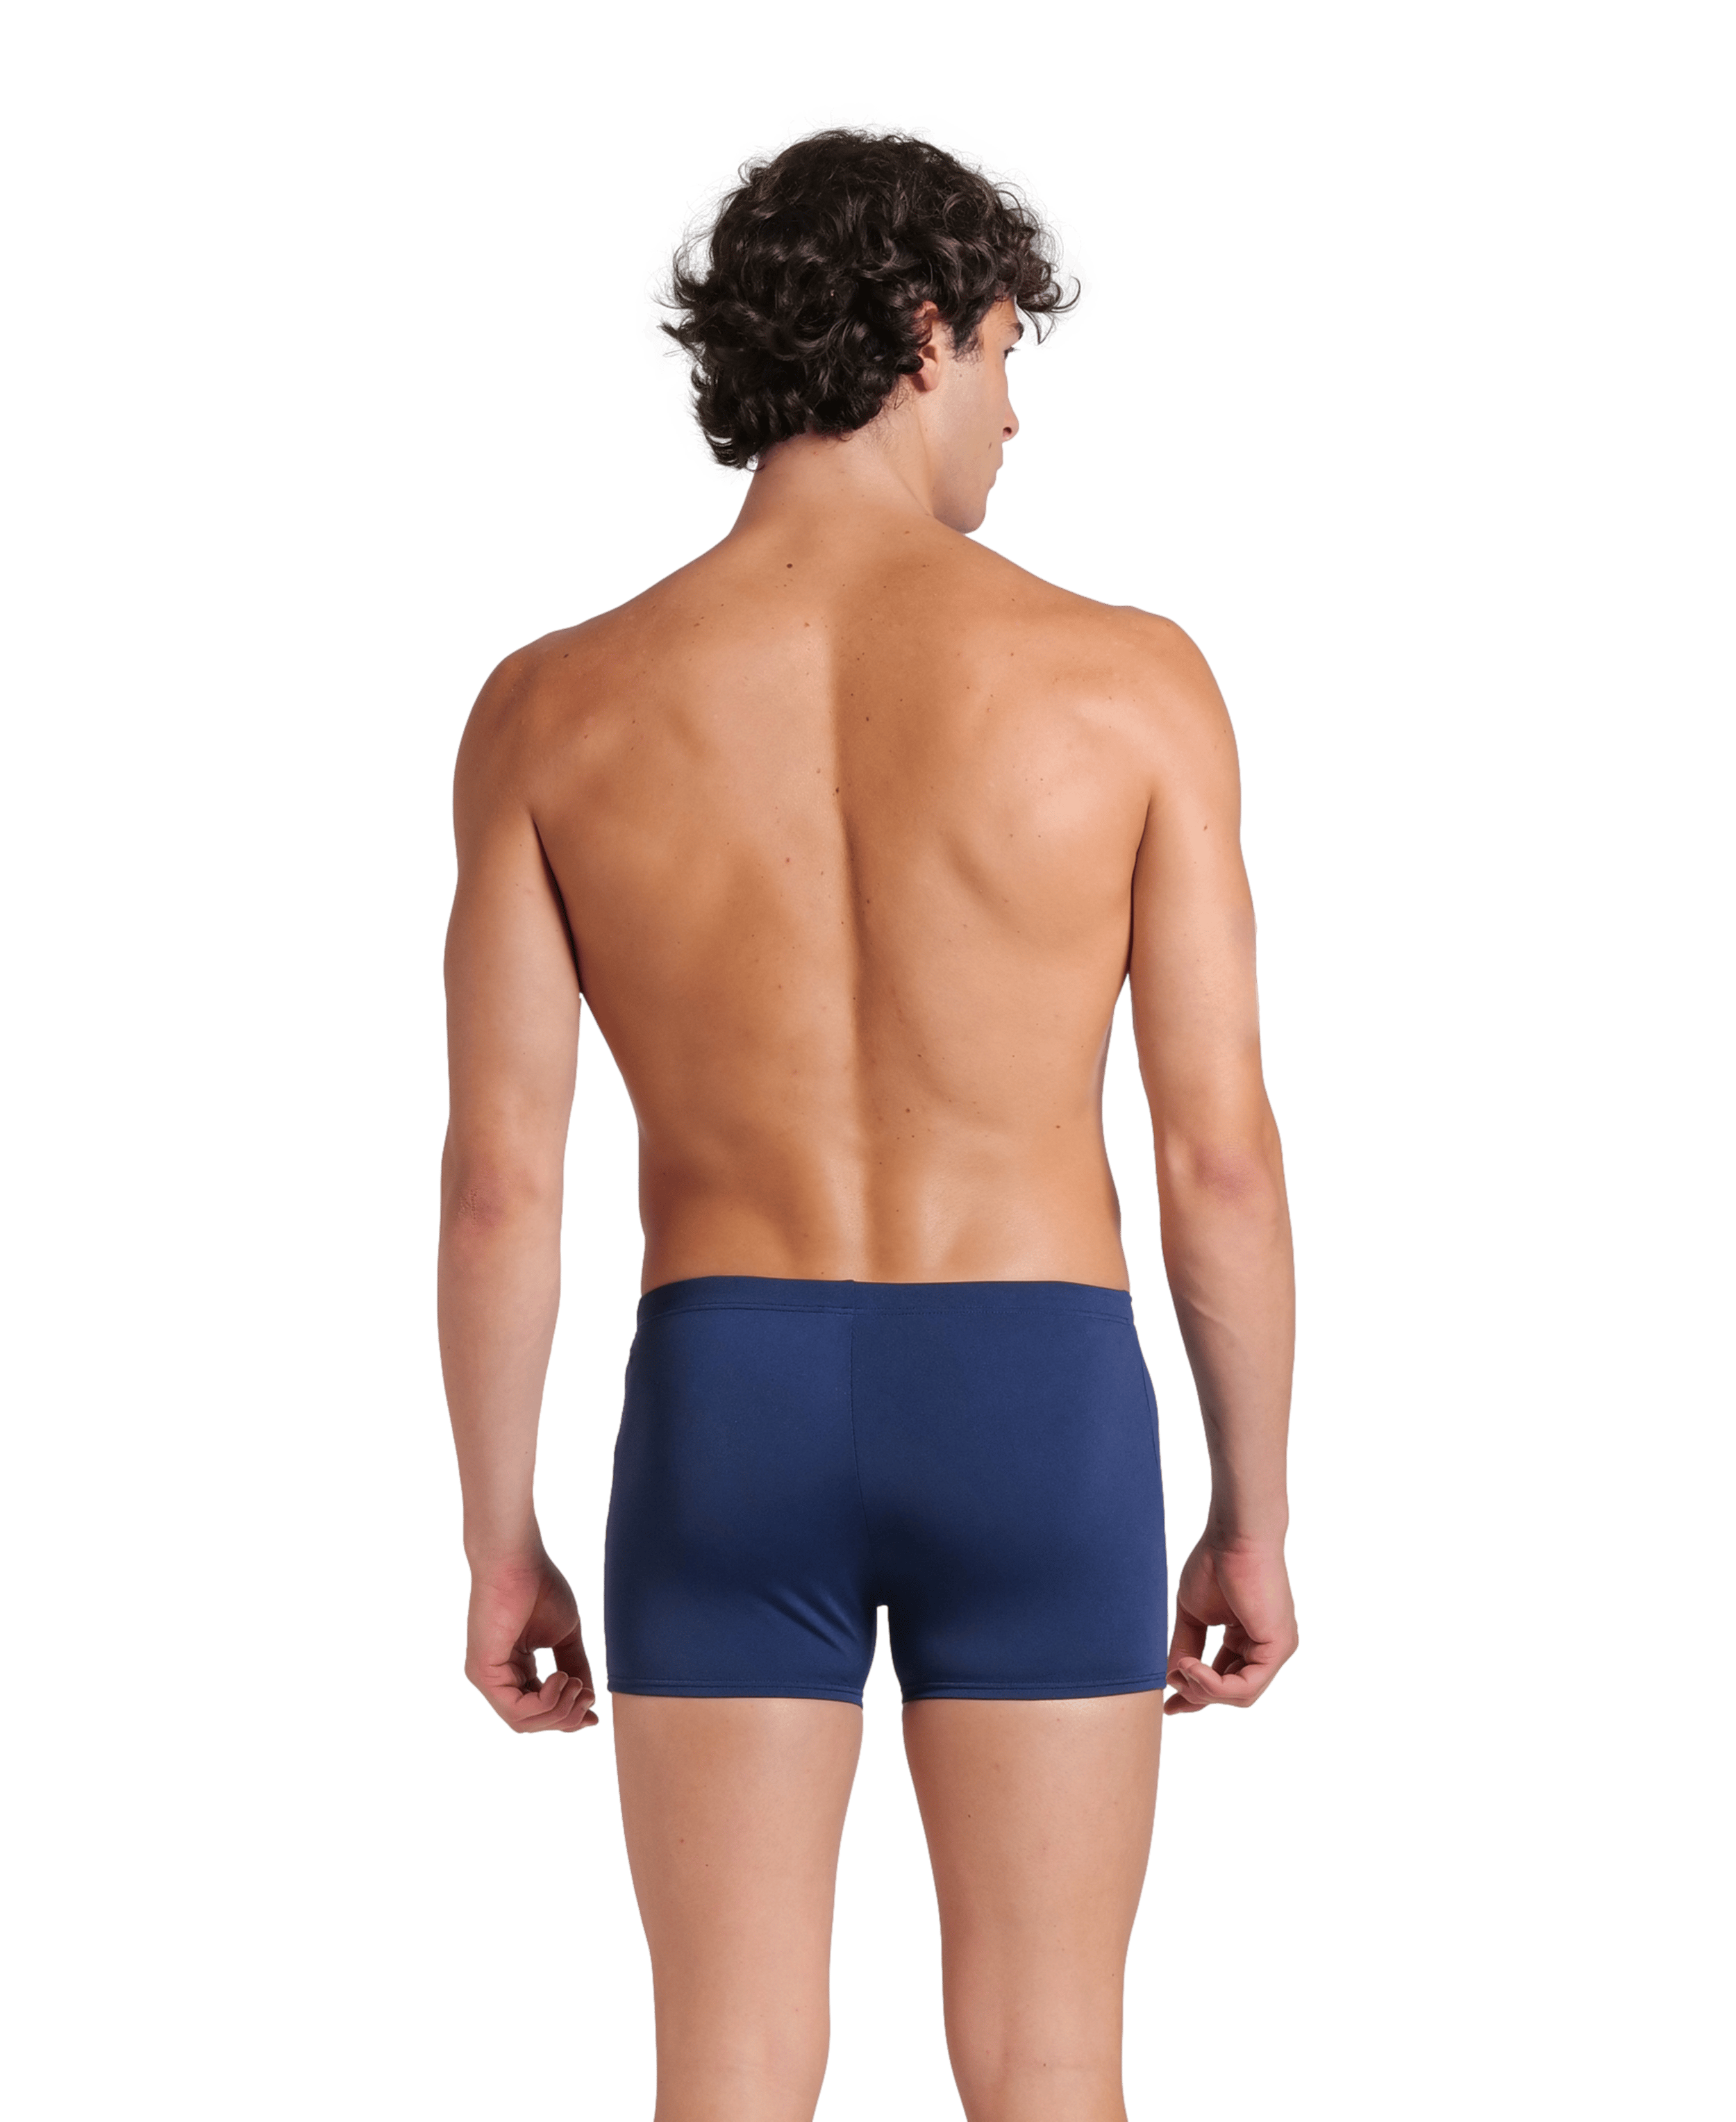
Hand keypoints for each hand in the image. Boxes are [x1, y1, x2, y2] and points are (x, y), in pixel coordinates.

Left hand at [463, 1546, 599, 1733]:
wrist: (517, 1560)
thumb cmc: (539, 1586)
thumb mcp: (565, 1636)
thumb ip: (574, 1666)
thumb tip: (590, 1698)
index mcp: (514, 1668)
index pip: (537, 1710)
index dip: (567, 1719)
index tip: (594, 1716)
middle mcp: (497, 1678)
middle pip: (532, 1723)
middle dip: (566, 1718)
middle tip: (587, 1698)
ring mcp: (486, 1677)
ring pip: (524, 1723)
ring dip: (559, 1711)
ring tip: (575, 1684)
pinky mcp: (482, 1672)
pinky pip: (516, 1710)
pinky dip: (545, 1702)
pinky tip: (560, 1678)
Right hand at [1164, 1534, 1297, 1715]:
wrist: (1234, 1535)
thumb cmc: (1215, 1562)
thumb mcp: (1193, 1615)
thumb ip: (1186, 1647)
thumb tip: (1171, 1678)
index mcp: (1249, 1638)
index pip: (1226, 1679)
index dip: (1197, 1694)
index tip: (1169, 1705)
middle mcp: (1266, 1648)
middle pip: (1233, 1693)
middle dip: (1199, 1699)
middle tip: (1171, 1699)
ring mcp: (1276, 1650)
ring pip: (1241, 1695)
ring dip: (1204, 1690)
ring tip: (1181, 1670)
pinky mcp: (1278, 1648)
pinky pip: (1246, 1686)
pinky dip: (1214, 1684)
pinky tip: (1191, 1667)